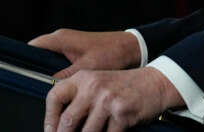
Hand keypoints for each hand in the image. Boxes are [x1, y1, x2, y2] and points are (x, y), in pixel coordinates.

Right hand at [29, 29, 141, 77]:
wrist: (130, 49)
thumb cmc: (111, 54)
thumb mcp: (86, 69)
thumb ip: (64, 77)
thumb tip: (49, 87)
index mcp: (60, 39)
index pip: (31, 47)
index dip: (23, 61)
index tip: (19, 76)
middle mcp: (61, 39)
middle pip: (37, 54)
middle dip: (34, 70)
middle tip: (35, 86)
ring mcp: (67, 44)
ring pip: (47, 59)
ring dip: (46, 72)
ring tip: (48, 86)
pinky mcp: (74, 50)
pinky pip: (57, 60)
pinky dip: (56, 71)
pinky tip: (61, 83)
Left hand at [43, 67, 183, 131]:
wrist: (155, 83)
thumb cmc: (125, 87)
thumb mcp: (98, 83)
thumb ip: (80, 98)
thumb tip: (60, 125)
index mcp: (83, 78)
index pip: (54, 97)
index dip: (48, 119)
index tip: (50, 131)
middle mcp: (93, 87)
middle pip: (67, 121)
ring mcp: (107, 100)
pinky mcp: (122, 113)